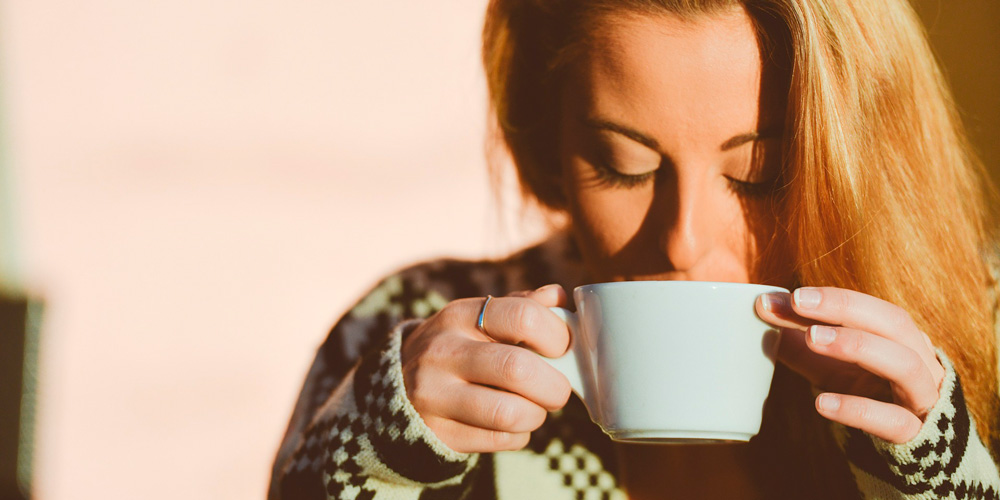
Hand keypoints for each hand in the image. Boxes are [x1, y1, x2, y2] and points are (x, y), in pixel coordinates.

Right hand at [400, 285, 572, 452]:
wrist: (398, 388)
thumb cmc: (459, 348)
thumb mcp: (479, 319)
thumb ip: (521, 306)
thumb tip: (560, 298)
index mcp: (461, 315)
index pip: (523, 316)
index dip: (557, 336)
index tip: (561, 349)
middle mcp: (443, 351)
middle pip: (518, 369)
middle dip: (554, 386)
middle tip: (557, 389)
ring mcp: (434, 395)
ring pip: (509, 413)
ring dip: (536, 414)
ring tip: (534, 408)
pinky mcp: (437, 432)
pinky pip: (498, 439)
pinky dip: (518, 435)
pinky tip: (511, 424)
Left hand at [755, 287, 945, 442]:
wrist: (906, 453)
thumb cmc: (865, 395)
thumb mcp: (829, 365)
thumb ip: (798, 339)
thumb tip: (762, 307)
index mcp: (901, 339)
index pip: (870, 308)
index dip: (833, 298)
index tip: (791, 295)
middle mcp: (920, 361)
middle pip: (894, 323)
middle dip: (845, 308)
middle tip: (798, 302)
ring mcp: (921, 398)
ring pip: (903, 365)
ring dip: (857, 345)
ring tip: (812, 338)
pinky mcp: (914, 435)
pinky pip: (892, 420)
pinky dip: (857, 410)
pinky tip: (821, 403)